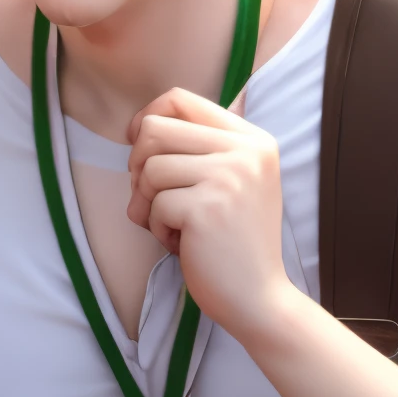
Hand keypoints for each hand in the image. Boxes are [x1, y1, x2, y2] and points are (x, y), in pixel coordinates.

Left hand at [127, 86, 293, 341]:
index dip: (147, 119)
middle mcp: (246, 151)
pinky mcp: (206, 207)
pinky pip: (152, 205)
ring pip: (148, 168)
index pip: (181, 99)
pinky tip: (182, 244)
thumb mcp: (232, 183)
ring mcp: (228, 177)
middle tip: (153, 198)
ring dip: (148, 204)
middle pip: (155, 129)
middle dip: (139, 167)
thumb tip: (141, 124)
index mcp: (252, 139)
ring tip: (173, 225)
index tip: (138, 146)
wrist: (258, 297)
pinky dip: (156, 229)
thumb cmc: (233, 243)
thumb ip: (201, 150)